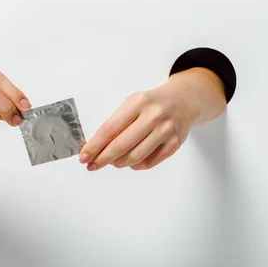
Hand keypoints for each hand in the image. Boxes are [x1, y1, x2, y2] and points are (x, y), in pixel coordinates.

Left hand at [79, 83, 200, 170]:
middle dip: (103, 158)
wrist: (183, 101)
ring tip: (112, 162)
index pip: (110, 128)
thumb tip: (95, 147)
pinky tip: (130, 161)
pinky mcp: (175, 143)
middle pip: (122, 145)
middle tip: (92, 165)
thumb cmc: (151, 104)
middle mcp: (153, 116)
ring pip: (135, 156)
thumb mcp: (132, 104)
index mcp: (138, 103)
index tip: (84, 156)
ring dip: (118, 163)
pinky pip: (150, 162)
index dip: (95, 145)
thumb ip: (115, 123)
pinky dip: (136, 165)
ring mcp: (166, 130)